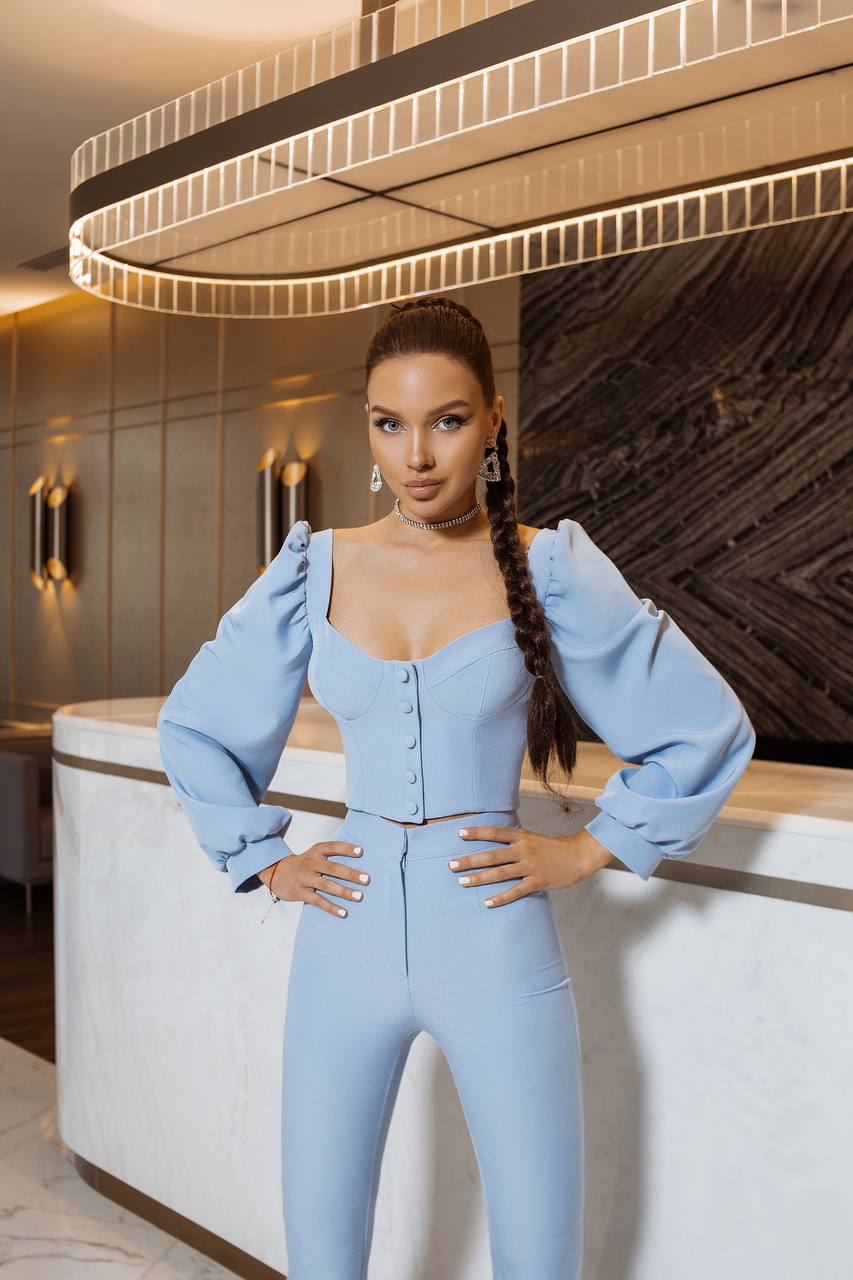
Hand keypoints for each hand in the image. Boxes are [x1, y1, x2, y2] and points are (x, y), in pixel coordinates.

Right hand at [258, 840, 369, 918]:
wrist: (276, 873)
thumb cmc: (305, 864)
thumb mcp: (315, 854)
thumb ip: (332, 854)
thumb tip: (361, 857)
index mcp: (316, 851)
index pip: (333, 847)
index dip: (346, 849)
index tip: (361, 851)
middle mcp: (310, 863)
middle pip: (333, 868)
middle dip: (350, 874)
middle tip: (366, 879)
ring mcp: (305, 879)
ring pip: (327, 885)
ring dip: (344, 891)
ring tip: (359, 896)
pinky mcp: (301, 893)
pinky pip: (318, 901)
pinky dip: (332, 907)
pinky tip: (343, 913)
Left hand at [448, 823, 613, 905]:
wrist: (580, 856)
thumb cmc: (555, 848)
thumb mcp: (534, 838)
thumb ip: (516, 839)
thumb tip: (497, 839)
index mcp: (522, 837)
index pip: (496, 833)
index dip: (478, 832)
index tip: (459, 833)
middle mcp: (524, 850)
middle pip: (492, 855)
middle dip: (469, 860)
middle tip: (451, 865)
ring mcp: (531, 867)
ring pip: (500, 874)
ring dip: (479, 878)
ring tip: (462, 882)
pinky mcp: (538, 881)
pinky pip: (516, 891)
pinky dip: (501, 898)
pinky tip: (488, 903)